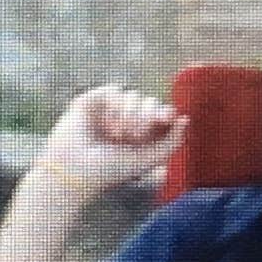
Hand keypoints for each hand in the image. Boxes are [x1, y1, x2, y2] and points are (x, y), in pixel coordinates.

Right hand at [32, 82, 182, 196]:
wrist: (75, 169)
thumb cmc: (109, 170)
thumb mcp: (148, 159)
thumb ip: (173, 142)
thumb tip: (185, 118)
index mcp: (140, 135)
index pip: (160, 114)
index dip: (165, 113)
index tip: (164, 117)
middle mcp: (125, 121)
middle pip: (149, 102)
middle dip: (144, 118)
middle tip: (132, 136)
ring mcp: (108, 110)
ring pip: (133, 96)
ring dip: (129, 115)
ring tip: (116, 135)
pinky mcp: (91, 101)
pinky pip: (115, 91)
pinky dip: (115, 107)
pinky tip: (107, 124)